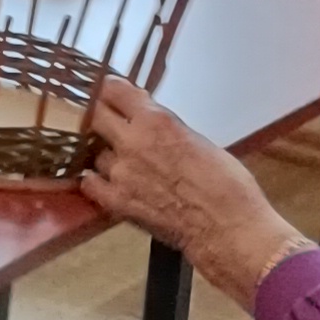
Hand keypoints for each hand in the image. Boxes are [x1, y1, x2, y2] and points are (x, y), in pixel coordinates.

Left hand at [78, 80, 308, 305]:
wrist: (229, 229)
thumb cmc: (229, 185)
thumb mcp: (199, 142)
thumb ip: (168, 129)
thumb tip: (151, 124)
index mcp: (156, 122)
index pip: (114, 90)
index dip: (110, 90)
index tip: (110, 93)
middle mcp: (132, 142)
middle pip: (95, 116)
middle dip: (101, 117)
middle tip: (109, 123)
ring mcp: (120, 172)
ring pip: (96, 153)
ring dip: (106, 155)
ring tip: (122, 162)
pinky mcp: (115, 201)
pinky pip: (90, 183)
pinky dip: (96, 181)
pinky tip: (105, 182)